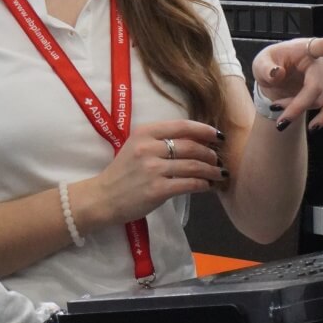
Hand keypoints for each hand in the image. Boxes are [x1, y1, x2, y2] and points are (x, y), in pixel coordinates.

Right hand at [88, 119, 227, 226]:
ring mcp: (153, 169)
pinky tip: (208, 186)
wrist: (103, 197)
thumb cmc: (122, 172)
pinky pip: (188, 184)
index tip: (218, 135)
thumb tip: (194, 140)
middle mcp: (149, 147)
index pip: (181, 126)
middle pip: (190, 146)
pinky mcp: (157, 190)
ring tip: (219, 173)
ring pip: (193, 165)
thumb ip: (160, 140)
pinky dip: (202, 184)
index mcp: (144, 132)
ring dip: (210, 170)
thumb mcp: (136, 146)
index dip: (204, 129)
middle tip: (219, 158)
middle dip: (210, 152)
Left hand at [252, 30, 322, 129]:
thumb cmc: (269, 66)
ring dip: (300, 109)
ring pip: (320, 99)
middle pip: (316, 86)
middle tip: (279, 115)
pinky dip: (322, 117)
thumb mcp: (259, 64)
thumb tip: (276, 73)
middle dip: (296, 104)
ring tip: (282, 113)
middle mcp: (321, 60)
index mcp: (304, 48)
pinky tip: (314, 125)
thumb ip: (265, 68)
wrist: (274, 81)